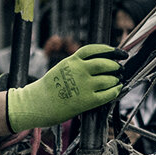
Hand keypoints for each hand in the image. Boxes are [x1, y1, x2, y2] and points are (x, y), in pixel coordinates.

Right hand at [5, 44, 122, 132]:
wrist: (36, 104)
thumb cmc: (49, 88)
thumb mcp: (62, 68)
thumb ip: (78, 65)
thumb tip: (98, 64)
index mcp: (72, 61)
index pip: (95, 50)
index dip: (110, 50)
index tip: (119, 52)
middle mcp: (79, 71)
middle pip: (105, 64)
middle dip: (115, 66)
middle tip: (119, 68)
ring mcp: (84, 86)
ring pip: (108, 79)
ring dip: (116, 79)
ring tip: (117, 80)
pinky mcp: (87, 101)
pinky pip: (107, 94)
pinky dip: (115, 91)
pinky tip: (116, 90)